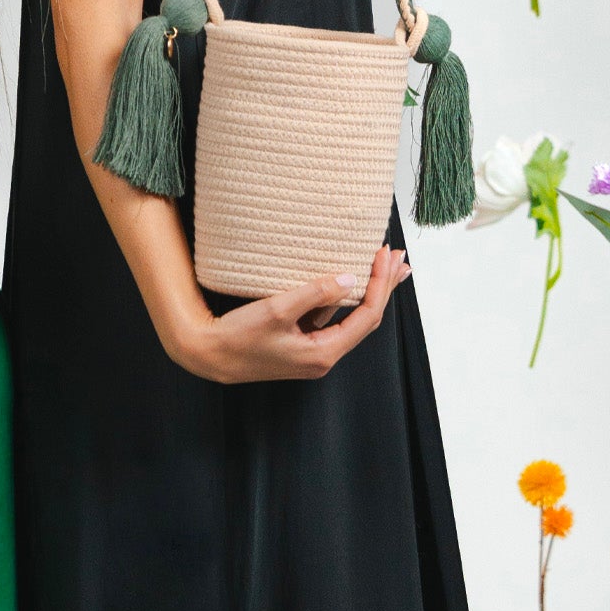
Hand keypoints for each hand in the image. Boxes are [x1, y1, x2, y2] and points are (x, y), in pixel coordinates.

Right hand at [172, 246, 410, 383]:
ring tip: (384, 268)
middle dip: (384, 288)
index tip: (384, 255)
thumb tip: (350, 279)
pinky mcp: (300, 344)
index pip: (367, 316)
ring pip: (350, 318)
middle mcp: (324, 356)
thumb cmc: (239, 336)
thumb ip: (314, 294)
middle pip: (366, 319)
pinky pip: (332, 320)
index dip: (380, 285)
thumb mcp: (277, 310)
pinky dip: (344, 299)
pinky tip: (348, 284)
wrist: (209, 355)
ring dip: (368, 292)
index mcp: (323, 353)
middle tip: (400, 259)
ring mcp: (313, 352)